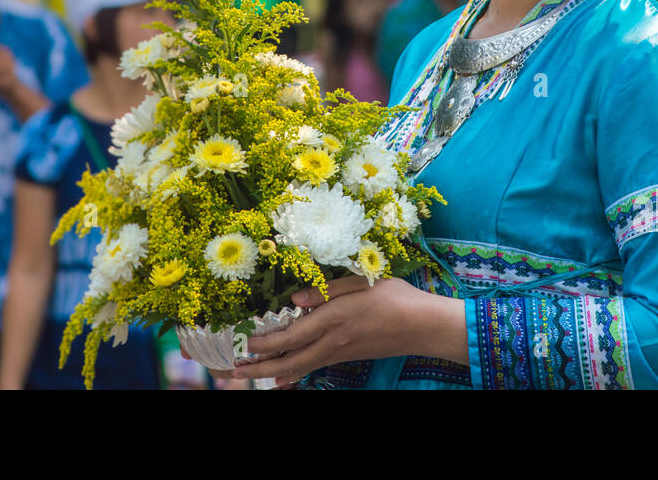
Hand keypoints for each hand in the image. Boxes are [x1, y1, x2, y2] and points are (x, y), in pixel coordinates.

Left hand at [223, 276, 429, 386]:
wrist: (423, 326)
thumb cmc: (396, 297)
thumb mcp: (362, 281)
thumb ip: (326, 289)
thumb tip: (294, 300)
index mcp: (335, 317)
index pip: (293, 335)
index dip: (267, 342)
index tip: (245, 343)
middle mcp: (333, 339)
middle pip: (290, 359)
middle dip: (260, 367)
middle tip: (234, 371)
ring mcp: (341, 351)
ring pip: (300, 367)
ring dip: (273, 372)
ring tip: (251, 374)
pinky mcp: (348, 356)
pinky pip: (314, 366)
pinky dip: (295, 372)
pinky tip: (284, 375)